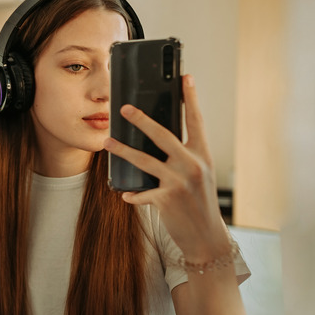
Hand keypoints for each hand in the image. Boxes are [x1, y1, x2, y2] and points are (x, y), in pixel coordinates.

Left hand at [103, 74, 229, 260]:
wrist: (206, 237)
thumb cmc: (199, 202)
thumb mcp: (198, 175)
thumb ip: (183, 157)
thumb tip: (156, 139)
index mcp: (202, 155)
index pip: (196, 121)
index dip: (190, 98)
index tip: (185, 76)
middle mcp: (192, 165)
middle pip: (163, 135)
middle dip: (142, 119)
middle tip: (124, 108)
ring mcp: (179, 182)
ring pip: (144, 161)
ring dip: (123, 151)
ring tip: (108, 143)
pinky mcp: (167, 200)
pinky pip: (142, 192)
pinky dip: (132, 194)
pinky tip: (124, 194)